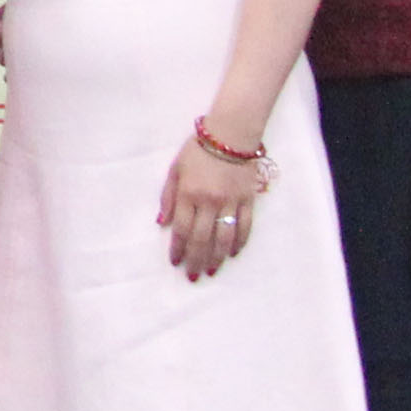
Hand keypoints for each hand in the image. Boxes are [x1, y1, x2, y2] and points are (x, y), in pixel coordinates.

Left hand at [158, 124, 267, 280]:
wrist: (231, 134)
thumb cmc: (198, 150)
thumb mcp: (175, 169)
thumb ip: (168, 196)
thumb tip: (161, 222)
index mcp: (189, 194)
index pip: (181, 229)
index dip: (178, 249)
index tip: (175, 263)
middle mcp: (209, 201)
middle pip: (201, 238)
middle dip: (195, 260)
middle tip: (192, 276)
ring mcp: (231, 202)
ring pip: (224, 237)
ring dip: (217, 257)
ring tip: (211, 271)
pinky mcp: (248, 200)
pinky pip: (245, 226)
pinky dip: (240, 242)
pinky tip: (233, 254)